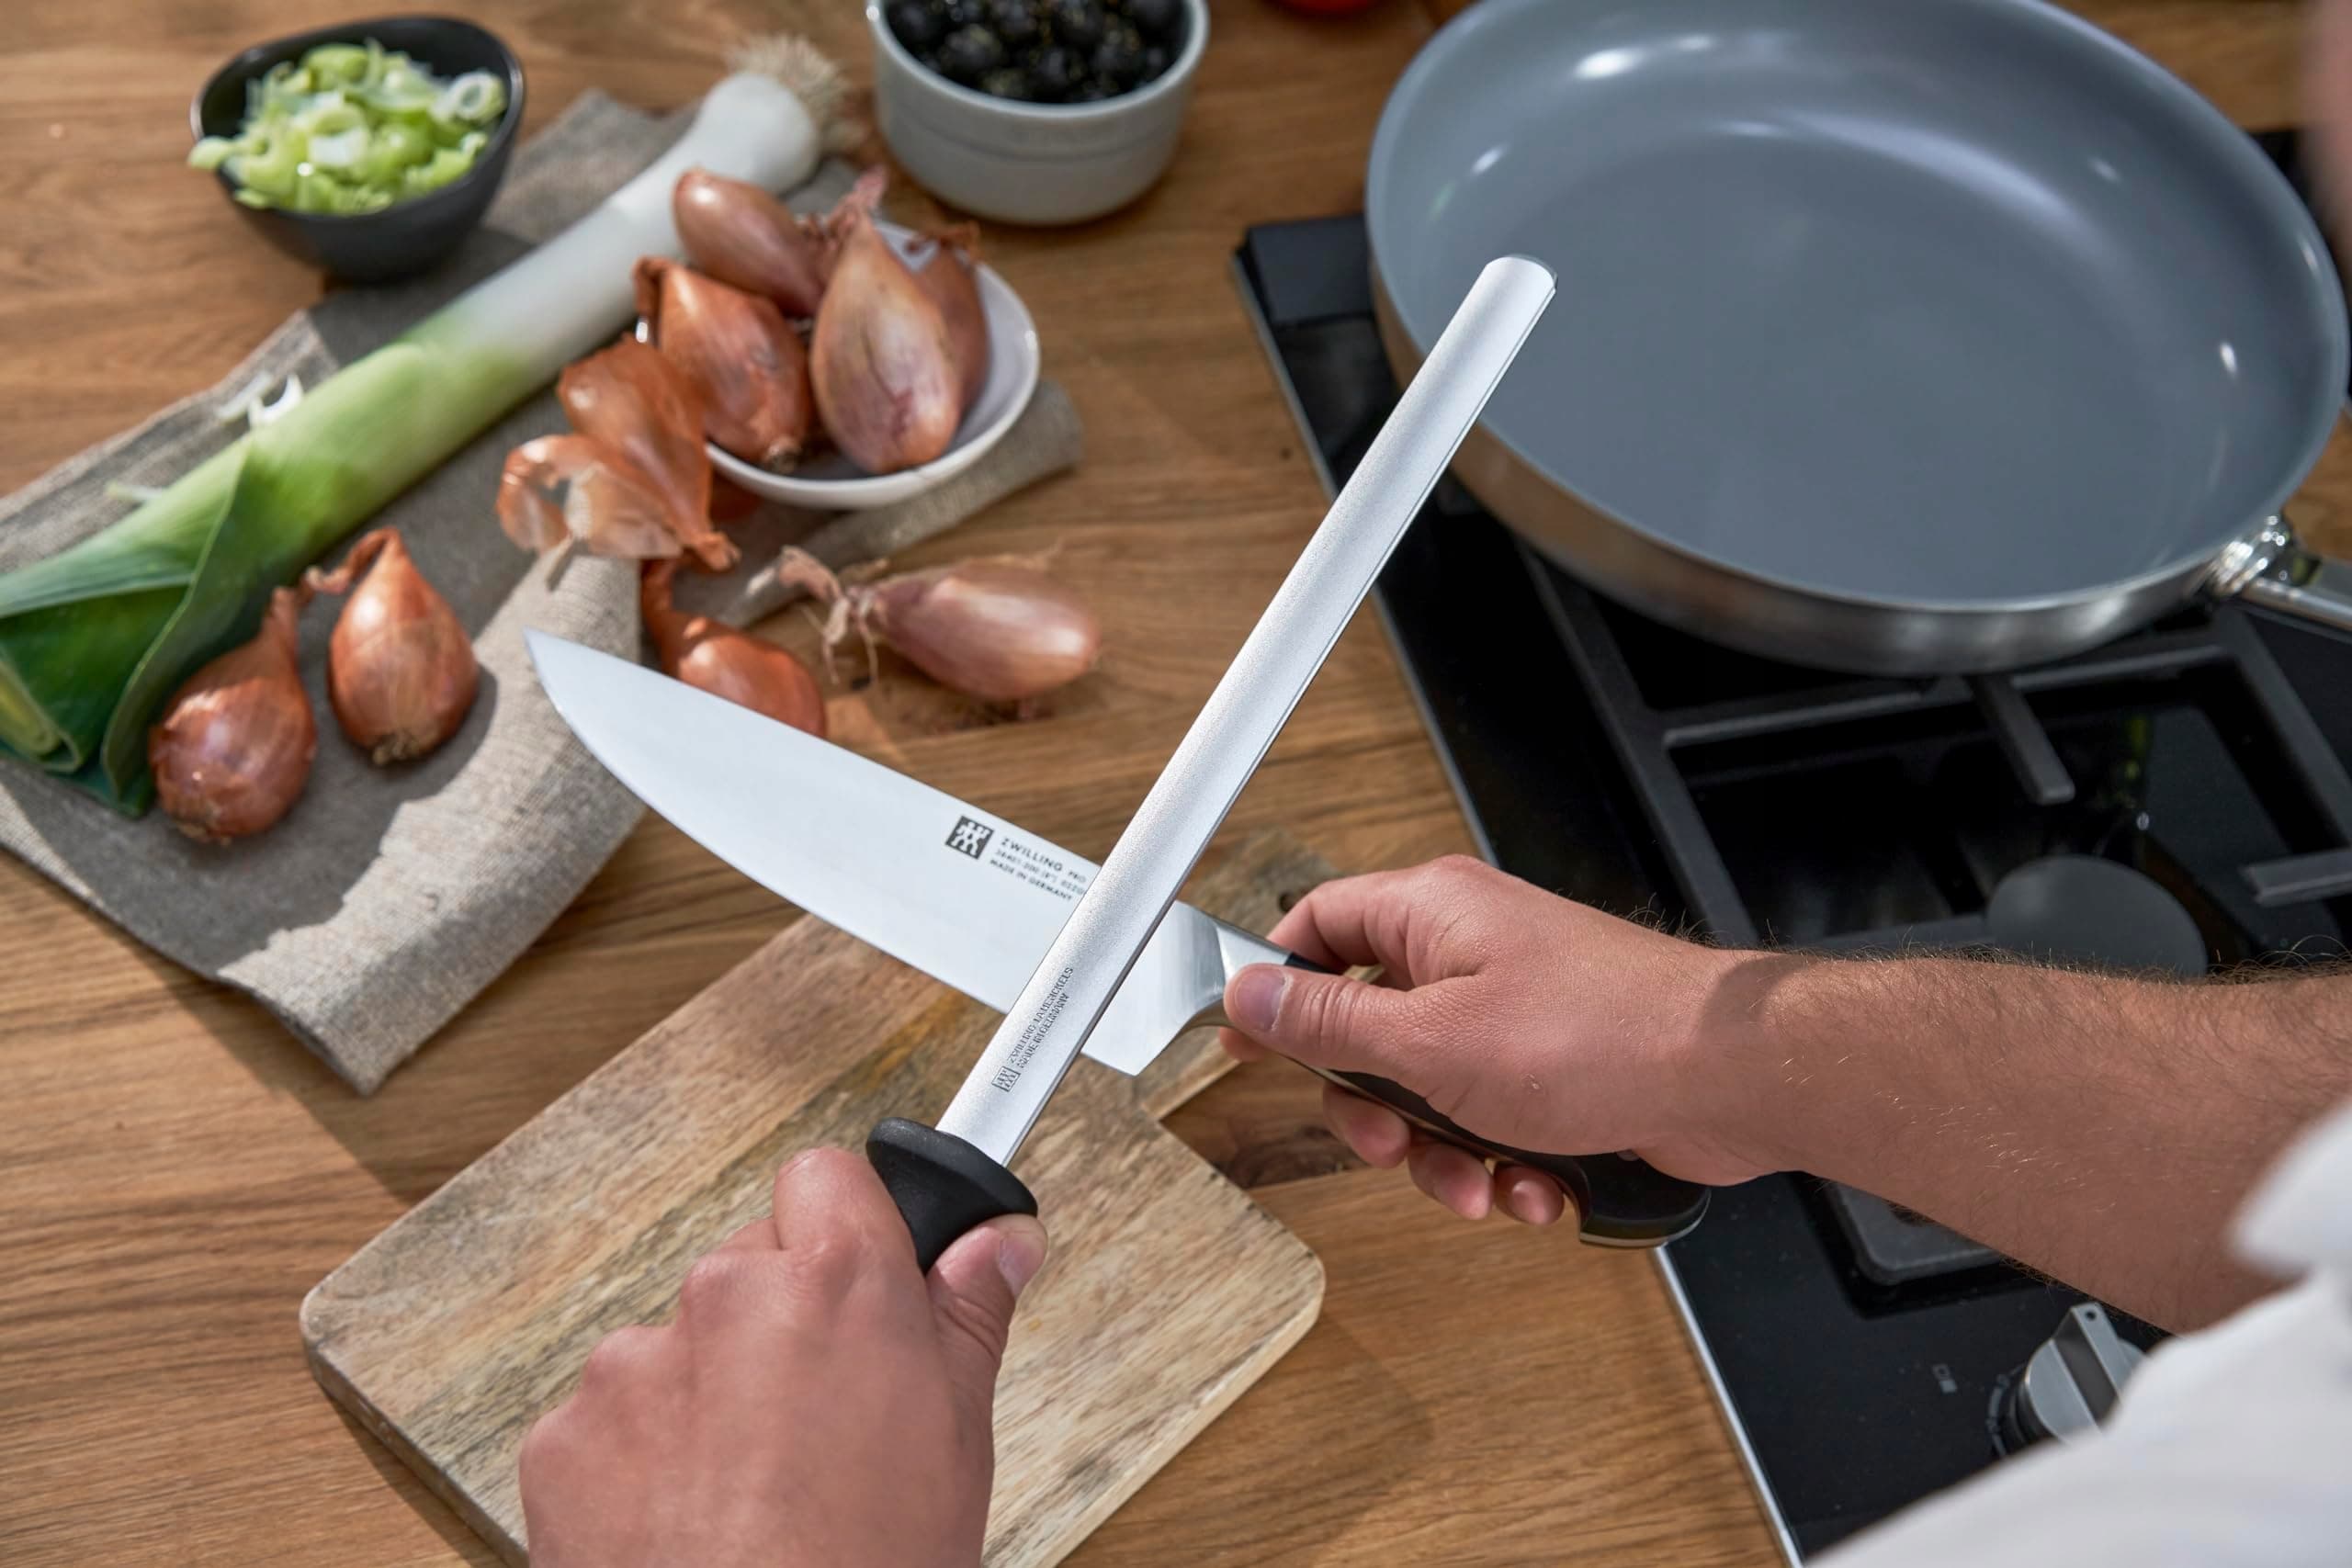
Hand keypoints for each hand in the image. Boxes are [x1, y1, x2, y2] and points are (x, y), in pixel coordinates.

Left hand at [519, 1148, 1047, 1567]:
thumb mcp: (960, 1439)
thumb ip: (969, 1313)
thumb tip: (999, 1237)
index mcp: (835, 1285)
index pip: (827, 1176)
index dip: (847, 1228)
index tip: (863, 1268)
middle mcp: (726, 1298)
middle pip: (750, 1264)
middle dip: (779, 1324)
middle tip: (820, 1417)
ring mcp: (632, 1365)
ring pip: (679, 1343)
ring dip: (708, 1393)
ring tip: (752, 1492)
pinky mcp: (565, 1434)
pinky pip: (612, 1416)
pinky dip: (642, 1458)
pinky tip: (690, 1521)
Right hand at [1220, 856, 1786, 1224]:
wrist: (1729, 1080)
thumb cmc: (1600, 1035)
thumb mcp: (1432, 1042)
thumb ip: (1331, 1024)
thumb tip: (1251, 996)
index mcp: (1431, 916)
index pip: (1318, 925)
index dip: (1275, 986)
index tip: (1245, 1044)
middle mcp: (1469, 954)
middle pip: (1367, 1032)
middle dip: (1376, 1110)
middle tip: (1391, 1142)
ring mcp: (1513, 1012)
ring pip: (1429, 1095)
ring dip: (1444, 1157)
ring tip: (1483, 1184)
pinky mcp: (1553, 1069)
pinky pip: (1491, 1124)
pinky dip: (1504, 1167)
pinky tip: (1537, 1188)